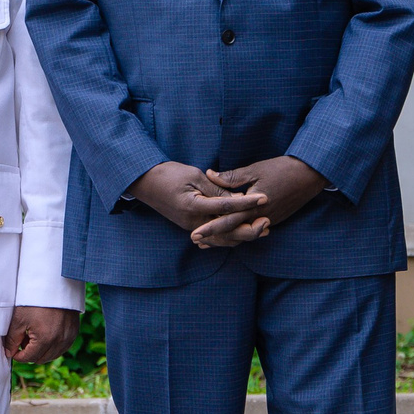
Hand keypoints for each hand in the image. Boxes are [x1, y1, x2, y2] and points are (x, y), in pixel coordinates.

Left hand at [3, 305, 79, 363]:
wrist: (54, 284)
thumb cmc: (34, 300)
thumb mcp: (18, 319)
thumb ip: (12, 340)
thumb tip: (10, 353)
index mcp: (45, 339)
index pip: (29, 358)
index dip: (18, 355)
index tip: (13, 349)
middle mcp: (59, 341)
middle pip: (41, 359)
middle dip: (30, 353)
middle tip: (23, 339)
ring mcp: (69, 337)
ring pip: (52, 355)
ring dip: (42, 351)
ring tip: (34, 335)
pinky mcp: (74, 332)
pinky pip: (62, 347)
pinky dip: (53, 346)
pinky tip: (46, 334)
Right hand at [131, 160, 265, 239]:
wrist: (146, 183)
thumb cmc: (169, 174)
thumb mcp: (195, 176)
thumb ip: (216, 190)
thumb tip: (236, 199)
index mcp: (193, 206)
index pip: (226, 207)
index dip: (247, 202)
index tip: (265, 198)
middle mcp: (193, 222)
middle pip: (227, 232)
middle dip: (250, 229)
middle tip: (268, 221)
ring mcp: (192, 227)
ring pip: (222, 239)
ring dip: (243, 235)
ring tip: (263, 228)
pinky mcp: (192, 227)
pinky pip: (214, 238)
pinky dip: (230, 237)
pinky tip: (243, 233)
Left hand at [193, 156, 325, 245]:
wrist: (309, 175)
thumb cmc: (282, 169)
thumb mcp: (255, 170)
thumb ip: (231, 177)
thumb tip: (210, 175)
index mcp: (254, 206)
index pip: (228, 221)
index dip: (210, 228)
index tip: (195, 234)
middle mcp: (261, 218)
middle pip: (234, 232)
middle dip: (214, 237)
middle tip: (196, 241)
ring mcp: (269, 220)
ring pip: (244, 234)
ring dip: (226, 237)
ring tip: (208, 241)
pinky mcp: (274, 219)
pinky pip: (253, 230)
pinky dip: (240, 231)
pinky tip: (230, 232)